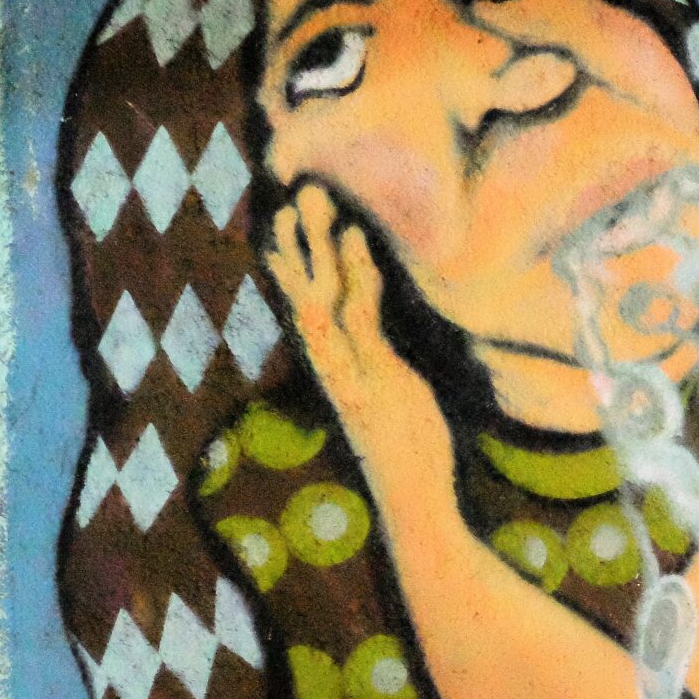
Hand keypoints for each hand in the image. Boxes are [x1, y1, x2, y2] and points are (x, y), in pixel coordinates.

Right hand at [262, 182, 446, 469]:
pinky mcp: (372, 378)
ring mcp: (348, 371)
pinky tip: (354, 238)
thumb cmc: (410, 455)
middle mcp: (333, 367)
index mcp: (338, 370)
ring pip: (319, 297)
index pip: (309, 310)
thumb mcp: (397, 403)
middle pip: (303, 295)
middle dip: (295, 247)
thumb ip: (383, 374)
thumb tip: (384, 353)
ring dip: (315, 247)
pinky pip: (357, 316)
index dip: (296, 269)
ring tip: (309, 202)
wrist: (412, 501)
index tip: (285, 229)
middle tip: (288, 197)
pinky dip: (353, 274)